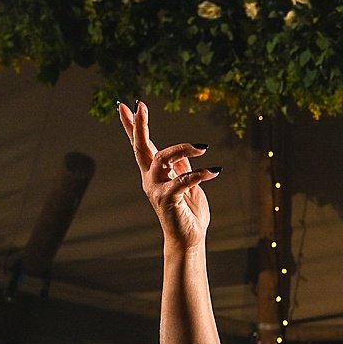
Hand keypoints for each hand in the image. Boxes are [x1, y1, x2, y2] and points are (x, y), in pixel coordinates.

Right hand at [119, 100, 216, 247]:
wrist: (188, 238)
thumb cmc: (187, 211)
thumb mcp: (188, 185)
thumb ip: (182, 168)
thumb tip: (184, 153)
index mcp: (154, 173)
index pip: (142, 145)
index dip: (133, 126)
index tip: (128, 105)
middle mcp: (150, 179)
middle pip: (140, 147)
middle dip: (138, 126)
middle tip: (139, 106)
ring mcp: (157, 189)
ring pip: (162, 158)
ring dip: (181, 148)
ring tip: (202, 147)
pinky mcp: (168, 199)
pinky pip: (183, 181)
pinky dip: (199, 174)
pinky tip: (213, 171)